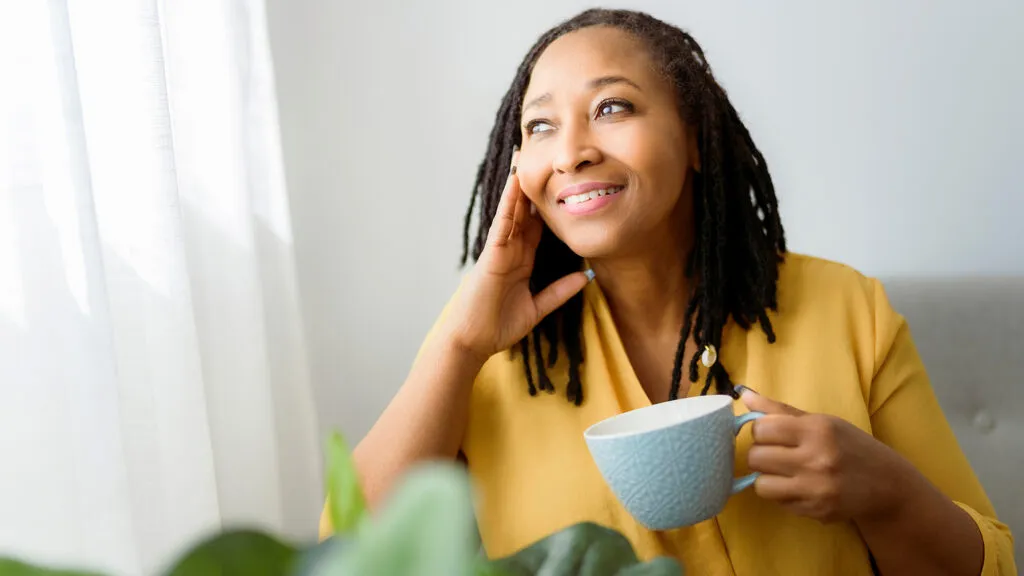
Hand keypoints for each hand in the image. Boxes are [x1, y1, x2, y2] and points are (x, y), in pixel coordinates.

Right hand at [443, 149, 589, 360]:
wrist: (473, 341)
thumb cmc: (498, 326)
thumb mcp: (537, 308)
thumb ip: (559, 292)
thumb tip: (586, 278)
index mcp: (522, 261)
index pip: (539, 227)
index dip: (549, 207)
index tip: (563, 185)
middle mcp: (511, 251)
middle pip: (525, 213)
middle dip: (534, 188)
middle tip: (544, 159)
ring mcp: (500, 250)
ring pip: (512, 212)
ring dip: (519, 186)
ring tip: (525, 156)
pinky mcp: (491, 255)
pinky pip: (502, 225)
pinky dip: (508, 204)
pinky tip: (515, 185)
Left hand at [739, 388, 912, 523]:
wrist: (888, 485)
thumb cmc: (850, 446)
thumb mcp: (821, 421)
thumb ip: (779, 410)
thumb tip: (743, 394)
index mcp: (817, 430)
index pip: (762, 429)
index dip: (761, 431)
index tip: (771, 434)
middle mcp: (816, 459)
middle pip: (756, 458)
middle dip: (761, 455)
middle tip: (776, 454)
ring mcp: (816, 489)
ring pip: (761, 485)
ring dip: (767, 478)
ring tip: (784, 473)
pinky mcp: (816, 512)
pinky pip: (779, 503)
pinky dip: (783, 495)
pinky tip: (800, 487)